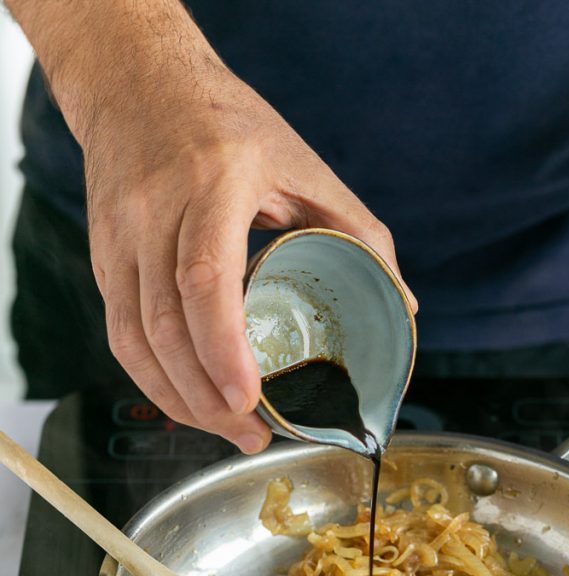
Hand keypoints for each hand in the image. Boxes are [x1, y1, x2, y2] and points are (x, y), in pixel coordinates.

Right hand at [22, 2, 414, 452]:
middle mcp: (153, 211)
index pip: (204, 277)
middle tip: (254, 435)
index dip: (222, 347)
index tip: (248, 398)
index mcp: (212, 183)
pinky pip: (119, 333)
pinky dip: (153, 379)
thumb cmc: (229, 125)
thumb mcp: (304, 164)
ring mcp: (118, 237)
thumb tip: (403, 306)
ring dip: (180, 399)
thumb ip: (359, 232)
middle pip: (165, 325)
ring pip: (135, 340)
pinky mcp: (101, 257)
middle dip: (207, 397)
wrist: (138, 84)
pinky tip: (188, 403)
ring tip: (228, 431)